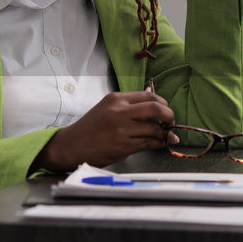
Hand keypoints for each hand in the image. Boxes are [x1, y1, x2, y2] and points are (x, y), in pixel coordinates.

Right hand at [35, 91, 177, 173]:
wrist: (71, 145)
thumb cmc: (90, 128)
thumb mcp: (108, 108)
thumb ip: (129, 105)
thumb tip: (153, 98)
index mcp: (116, 99)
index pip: (149, 95)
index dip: (163, 104)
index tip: (166, 111)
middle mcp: (119, 111)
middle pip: (157, 108)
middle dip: (169, 116)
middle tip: (171, 122)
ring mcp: (122, 129)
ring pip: (155, 129)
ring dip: (164, 134)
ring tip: (164, 136)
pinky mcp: (123, 145)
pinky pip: (148, 143)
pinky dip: (156, 144)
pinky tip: (156, 144)